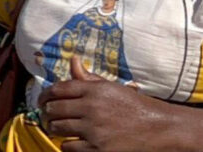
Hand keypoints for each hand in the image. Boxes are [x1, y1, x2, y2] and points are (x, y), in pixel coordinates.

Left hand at [37, 60, 174, 149]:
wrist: (160, 129)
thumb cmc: (135, 107)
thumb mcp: (113, 88)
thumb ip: (90, 78)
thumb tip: (73, 60)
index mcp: (95, 90)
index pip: (58, 89)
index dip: (45, 95)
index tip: (42, 101)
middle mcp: (92, 107)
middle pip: (53, 109)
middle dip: (48, 114)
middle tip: (49, 117)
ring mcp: (93, 129)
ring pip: (57, 129)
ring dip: (56, 130)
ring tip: (61, 129)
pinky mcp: (97, 149)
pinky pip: (68, 147)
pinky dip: (68, 146)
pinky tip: (75, 142)